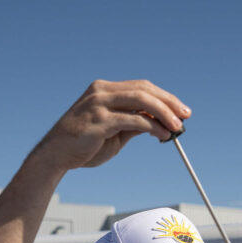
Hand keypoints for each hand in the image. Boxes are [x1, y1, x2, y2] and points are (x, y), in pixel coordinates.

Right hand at [30, 79, 190, 170]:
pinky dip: (152, 127)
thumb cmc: (83, 145)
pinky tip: (162, 135)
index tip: (180, 109)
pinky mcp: (99, 120)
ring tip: (177, 127)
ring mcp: (99, 104)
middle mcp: (101, 91)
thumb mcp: (114, 132)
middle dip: (168, 103)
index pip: (141, 87)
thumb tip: (160, 123)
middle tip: (185, 116)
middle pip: (144, 90)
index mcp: (103, 89)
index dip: (164, 97)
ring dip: (164, 113)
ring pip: (141, 100)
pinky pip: (134, 120)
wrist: (56, 156)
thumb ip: (134, 124)